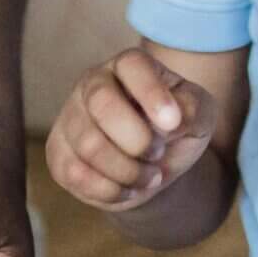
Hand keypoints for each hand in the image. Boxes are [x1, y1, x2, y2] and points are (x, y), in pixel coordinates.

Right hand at [47, 46, 213, 211]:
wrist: (154, 165)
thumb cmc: (175, 130)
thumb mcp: (199, 115)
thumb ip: (192, 109)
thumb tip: (171, 121)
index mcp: (129, 66)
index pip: (133, 66)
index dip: (151, 93)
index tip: (173, 124)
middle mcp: (92, 83)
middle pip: (102, 104)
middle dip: (137, 140)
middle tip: (158, 154)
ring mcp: (70, 117)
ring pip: (89, 145)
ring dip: (128, 171)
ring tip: (150, 177)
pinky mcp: (58, 152)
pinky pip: (76, 174)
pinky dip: (110, 190)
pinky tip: (127, 189)